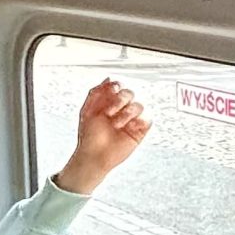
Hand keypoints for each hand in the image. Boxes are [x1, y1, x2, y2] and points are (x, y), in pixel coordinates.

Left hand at [54, 79, 150, 196]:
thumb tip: (108, 79)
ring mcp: (131, 120)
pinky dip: (139, 121)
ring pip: (139, 105)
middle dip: (120, 99)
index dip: (117, 86)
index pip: (118, 87)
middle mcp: (121, 110)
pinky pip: (147, 120)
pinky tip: (128, 128)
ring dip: (127, 113)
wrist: (94, 156)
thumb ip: (95, 93)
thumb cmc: (88, 136)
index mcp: (109, 103)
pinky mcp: (139, 131)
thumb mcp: (87, 111)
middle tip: (110, 112)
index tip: (113, 89)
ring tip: (116, 124)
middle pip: (130, 93)